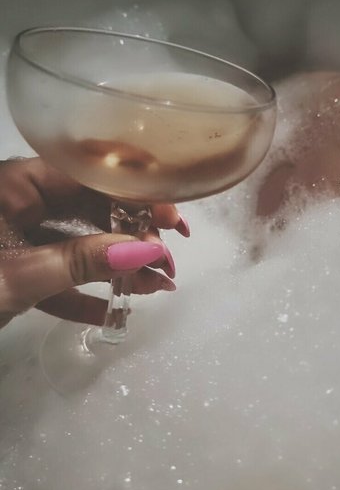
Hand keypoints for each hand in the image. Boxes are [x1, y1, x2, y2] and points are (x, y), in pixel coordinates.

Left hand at [0, 158, 189, 328]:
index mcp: (19, 186)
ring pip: (80, 245)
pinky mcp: (17, 273)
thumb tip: (148, 250)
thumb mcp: (19, 274)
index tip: (173, 223)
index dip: (138, 197)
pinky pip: (59, 277)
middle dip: (133, 236)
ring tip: (155, 286)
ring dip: (116, 268)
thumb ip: (81, 261)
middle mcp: (23, 204)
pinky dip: (85, 294)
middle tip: (166, 263)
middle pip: (92, 211)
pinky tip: (113, 311)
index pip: (92, 178)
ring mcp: (19, 238)